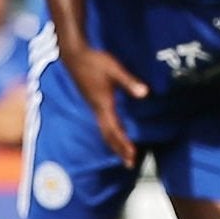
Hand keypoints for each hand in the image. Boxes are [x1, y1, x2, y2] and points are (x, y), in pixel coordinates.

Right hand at [60, 43, 148, 165]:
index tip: (132, 156)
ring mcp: (93, 106)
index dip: (124, 143)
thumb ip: (129, 82)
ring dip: (114, 142)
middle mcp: (97, 108)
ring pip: (104, 129)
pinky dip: (110, 132)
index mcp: (103, 104)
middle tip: (130, 163)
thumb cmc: (94, 60)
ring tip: (124, 153)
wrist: (74, 55)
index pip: (115, 129)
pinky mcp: (92, 101)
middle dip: (119, 149)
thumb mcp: (114, 69)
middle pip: (108, 134)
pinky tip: (115, 131)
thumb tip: (145, 93)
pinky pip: (102, 122)